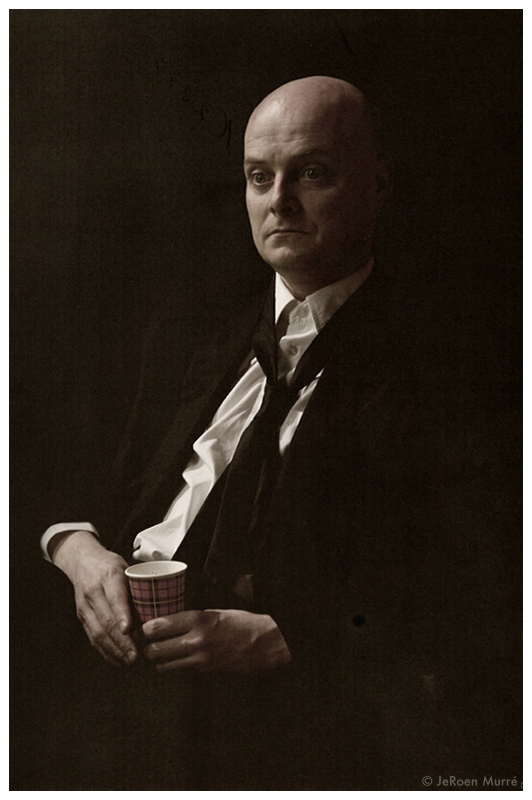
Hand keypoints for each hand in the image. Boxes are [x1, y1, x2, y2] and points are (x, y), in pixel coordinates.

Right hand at [51, 530, 136, 667]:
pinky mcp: (81, 616)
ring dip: (113, 650)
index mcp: (109, 576)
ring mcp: (85, 605)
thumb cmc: (110, 565)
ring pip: (98, 632)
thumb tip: (159, 611)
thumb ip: (139, 587)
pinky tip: (116, 660)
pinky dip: (104, 651)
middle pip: (106, 620)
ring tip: (128, 662)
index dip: (122, 615)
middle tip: (135, 656)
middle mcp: (94, 591)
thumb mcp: (127, 568)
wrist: (82, 561)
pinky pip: (92, 637)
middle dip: (121, 642)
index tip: (129, 630)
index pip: (115, 597)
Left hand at [142, 609, 291, 673]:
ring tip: (159, 652)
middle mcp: (196, 640)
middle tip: (148, 642)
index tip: (146, 627)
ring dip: (158, 659)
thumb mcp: (214, 612)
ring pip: (163, 665)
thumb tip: (168, 621)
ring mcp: (199, 658)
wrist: (263, 643)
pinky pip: (179, 669)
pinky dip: (173, 665)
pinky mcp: (204, 670)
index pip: (159, 626)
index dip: (147, 628)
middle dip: (148, 647)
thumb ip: (191, 618)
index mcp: (198, 619)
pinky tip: (176, 659)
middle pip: (155, 649)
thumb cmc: (241, 623)